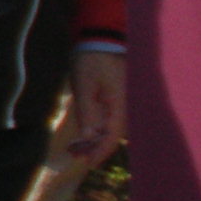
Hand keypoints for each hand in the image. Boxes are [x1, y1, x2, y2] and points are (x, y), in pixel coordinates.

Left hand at [64, 47, 126, 164]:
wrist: (100, 38)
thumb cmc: (92, 59)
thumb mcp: (84, 85)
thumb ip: (87, 111)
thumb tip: (89, 137)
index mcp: (121, 103)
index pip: (113, 135)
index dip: (101, 151)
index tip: (88, 163)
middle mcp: (126, 105)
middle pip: (114, 135)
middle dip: (95, 148)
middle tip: (73, 155)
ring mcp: (123, 102)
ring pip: (112, 129)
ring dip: (95, 139)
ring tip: (73, 148)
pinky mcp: (117, 99)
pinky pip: (110, 119)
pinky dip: (97, 128)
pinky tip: (84, 135)